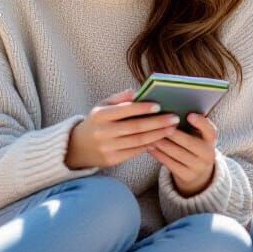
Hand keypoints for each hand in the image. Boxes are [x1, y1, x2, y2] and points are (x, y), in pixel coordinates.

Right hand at [65, 90, 180, 169]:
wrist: (78, 147)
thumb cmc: (97, 122)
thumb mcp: (103, 106)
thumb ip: (120, 98)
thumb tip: (138, 92)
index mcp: (100, 115)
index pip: (125, 110)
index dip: (142, 108)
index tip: (159, 105)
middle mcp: (103, 132)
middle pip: (136, 127)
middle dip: (158, 122)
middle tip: (174, 118)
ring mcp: (107, 148)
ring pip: (138, 141)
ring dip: (158, 134)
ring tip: (172, 128)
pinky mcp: (112, 160)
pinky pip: (135, 152)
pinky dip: (149, 145)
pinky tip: (161, 139)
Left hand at [148, 112, 218, 196]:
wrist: (199, 173)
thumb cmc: (194, 145)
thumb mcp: (198, 135)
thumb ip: (191, 124)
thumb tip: (173, 110)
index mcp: (211, 140)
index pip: (210, 130)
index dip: (201, 123)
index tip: (190, 115)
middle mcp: (208, 154)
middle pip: (189, 142)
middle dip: (172, 133)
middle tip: (157, 123)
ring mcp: (197, 167)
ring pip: (176, 153)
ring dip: (161, 143)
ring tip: (149, 134)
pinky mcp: (186, 176)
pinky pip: (169, 163)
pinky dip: (158, 154)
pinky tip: (149, 147)